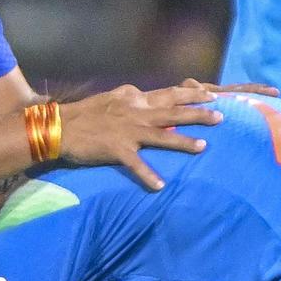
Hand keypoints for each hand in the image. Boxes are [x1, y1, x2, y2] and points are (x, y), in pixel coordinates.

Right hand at [59, 79, 274, 192]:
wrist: (59, 126)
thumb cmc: (85, 113)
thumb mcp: (112, 98)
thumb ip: (132, 99)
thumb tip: (145, 93)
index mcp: (135, 99)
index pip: (169, 94)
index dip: (192, 95)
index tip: (212, 96)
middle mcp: (135, 112)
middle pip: (173, 112)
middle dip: (198, 114)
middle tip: (220, 117)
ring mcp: (127, 131)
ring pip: (161, 135)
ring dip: (183, 142)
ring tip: (203, 147)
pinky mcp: (116, 150)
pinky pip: (135, 165)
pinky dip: (147, 176)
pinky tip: (160, 186)